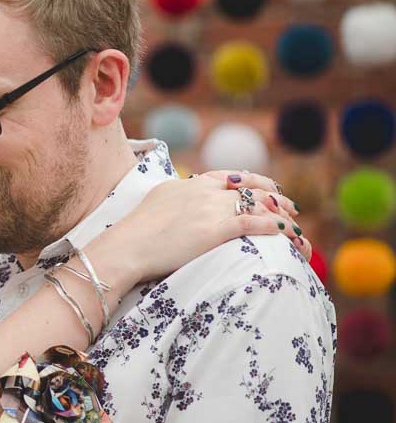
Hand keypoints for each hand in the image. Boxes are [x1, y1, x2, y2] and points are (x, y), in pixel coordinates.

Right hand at [90, 170, 308, 296]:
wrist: (127, 246)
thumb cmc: (137, 230)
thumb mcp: (158, 200)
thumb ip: (178, 195)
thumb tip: (185, 196)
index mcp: (192, 183)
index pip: (233, 176)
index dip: (256, 182)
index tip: (269, 189)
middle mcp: (206, 191)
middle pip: (252, 188)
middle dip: (276, 198)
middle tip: (291, 209)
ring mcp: (211, 209)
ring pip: (259, 206)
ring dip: (282, 215)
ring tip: (296, 226)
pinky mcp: (215, 231)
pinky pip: (255, 224)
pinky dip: (276, 228)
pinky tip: (289, 234)